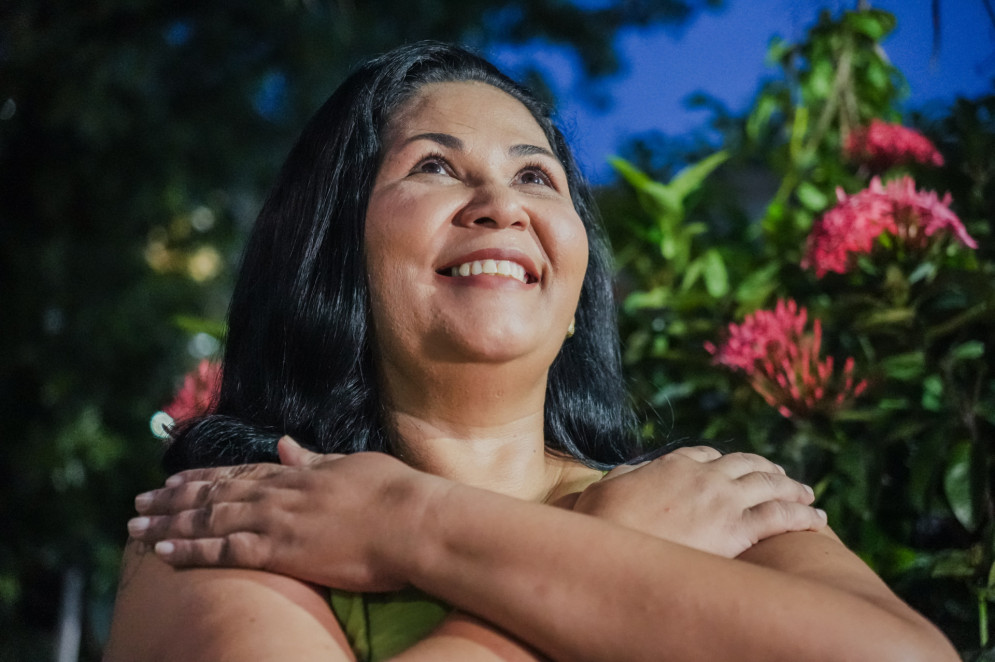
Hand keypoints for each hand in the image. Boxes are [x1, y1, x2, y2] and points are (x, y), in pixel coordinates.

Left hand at [127, 437, 443, 591]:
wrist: (413, 521)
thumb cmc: (396, 493)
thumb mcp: (354, 464)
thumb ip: (316, 458)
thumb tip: (287, 443)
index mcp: (300, 472)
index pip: (240, 471)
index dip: (203, 476)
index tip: (174, 479)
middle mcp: (281, 492)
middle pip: (215, 493)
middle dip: (173, 498)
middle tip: (139, 502)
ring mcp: (278, 520)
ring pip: (210, 518)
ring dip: (169, 521)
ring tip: (136, 526)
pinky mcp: (281, 550)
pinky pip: (224, 551)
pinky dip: (191, 549)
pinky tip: (163, 552)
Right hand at [572, 446, 825, 557]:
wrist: (616, 548)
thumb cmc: (603, 522)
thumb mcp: (605, 488)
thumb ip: (624, 477)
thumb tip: (627, 475)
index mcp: (672, 464)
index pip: (706, 454)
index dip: (723, 461)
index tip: (732, 469)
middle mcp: (703, 475)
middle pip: (746, 465)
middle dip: (767, 470)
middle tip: (782, 478)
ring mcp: (722, 499)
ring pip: (770, 486)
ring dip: (793, 489)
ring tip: (808, 495)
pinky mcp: (736, 529)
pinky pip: (780, 517)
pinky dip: (803, 516)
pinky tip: (818, 520)